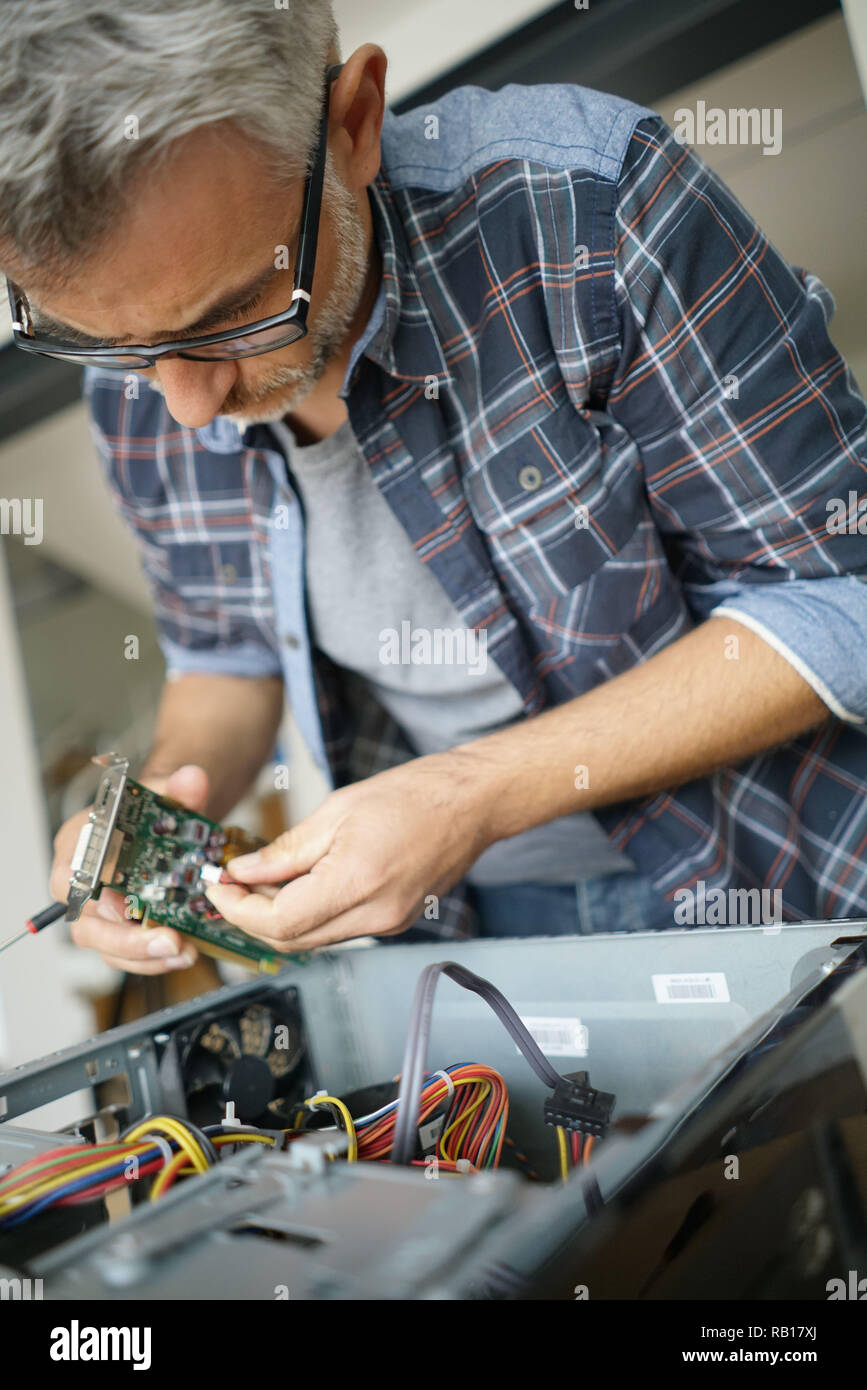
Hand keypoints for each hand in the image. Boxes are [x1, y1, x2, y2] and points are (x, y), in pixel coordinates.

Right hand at [50, 765, 207, 973]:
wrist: (169, 824)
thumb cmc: (153, 810)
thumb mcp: (166, 793)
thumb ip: (178, 787)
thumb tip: (193, 779)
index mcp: (79, 845)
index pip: (66, 879)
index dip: (89, 898)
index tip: (122, 906)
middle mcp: (81, 884)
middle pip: (86, 925)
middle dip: (125, 940)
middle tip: (167, 939)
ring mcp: (101, 912)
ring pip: (108, 947)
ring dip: (145, 956)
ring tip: (184, 951)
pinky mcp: (123, 930)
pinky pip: (130, 955)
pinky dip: (155, 959)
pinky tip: (186, 952)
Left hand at [203, 751, 494, 950]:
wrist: (471, 803)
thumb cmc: (415, 795)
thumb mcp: (337, 810)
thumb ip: (286, 850)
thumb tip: (244, 872)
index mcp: (356, 882)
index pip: (278, 921)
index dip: (238, 909)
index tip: (218, 888)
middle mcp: (374, 915)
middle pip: (291, 940)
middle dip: (251, 918)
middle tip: (230, 887)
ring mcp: (387, 924)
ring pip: (313, 939)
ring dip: (279, 918)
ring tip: (261, 882)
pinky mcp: (394, 922)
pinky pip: (338, 930)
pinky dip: (310, 914)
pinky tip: (300, 886)